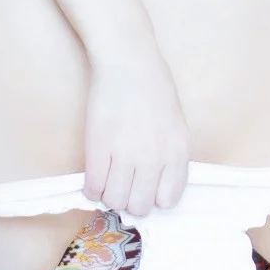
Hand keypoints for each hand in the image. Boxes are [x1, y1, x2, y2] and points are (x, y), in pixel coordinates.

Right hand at [83, 40, 189, 216]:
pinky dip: (92, 189)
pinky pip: (94, 186)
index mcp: (177, 152)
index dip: (153, 198)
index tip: (144, 189)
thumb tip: (156, 187)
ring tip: (108, 181)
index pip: (167, 200)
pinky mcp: (99, 147)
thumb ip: (170, 157)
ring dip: (110, 195)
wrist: (128, 63)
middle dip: (130, 200)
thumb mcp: (176, 125)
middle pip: (139, 206)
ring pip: (115, 200)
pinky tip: (94, 178)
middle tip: (123, 186)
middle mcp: (154, 158)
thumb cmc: (154, 89)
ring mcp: (126, 154)